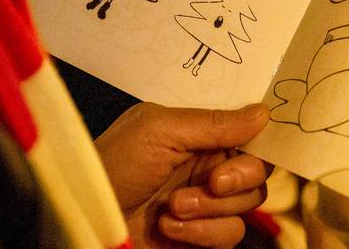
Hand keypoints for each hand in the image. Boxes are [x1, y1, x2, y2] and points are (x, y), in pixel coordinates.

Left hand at [95, 102, 270, 247]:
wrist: (85, 217)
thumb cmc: (114, 163)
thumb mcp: (160, 131)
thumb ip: (213, 123)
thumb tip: (264, 112)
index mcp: (200, 133)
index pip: (249, 132)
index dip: (259, 141)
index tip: (248, 147)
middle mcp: (208, 165)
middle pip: (257, 170)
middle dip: (238, 177)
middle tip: (211, 182)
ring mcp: (205, 203)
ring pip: (246, 205)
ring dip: (211, 208)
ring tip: (173, 207)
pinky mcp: (200, 236)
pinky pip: (229, 235)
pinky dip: (202, 233)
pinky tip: (169, 227)